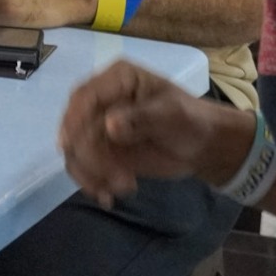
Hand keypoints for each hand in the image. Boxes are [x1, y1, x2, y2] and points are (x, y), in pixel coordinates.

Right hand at [58, 61, 250, 206]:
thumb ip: (142, 118)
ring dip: (91, 173)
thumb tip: (109, 126)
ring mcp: (98, 125)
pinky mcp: (101, 150)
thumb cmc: (190, 121)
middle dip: (90, 156)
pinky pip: (84, 165)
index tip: (72, 145)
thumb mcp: (172, 114)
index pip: (85, 96)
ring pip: (76, 149)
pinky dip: (90, 182)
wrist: (202, 146)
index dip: (74, 119)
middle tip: (119, 181)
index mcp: (118, 79)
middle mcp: (102, 99)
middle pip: (76, 126)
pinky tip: (107, 197)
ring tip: (120, 190)